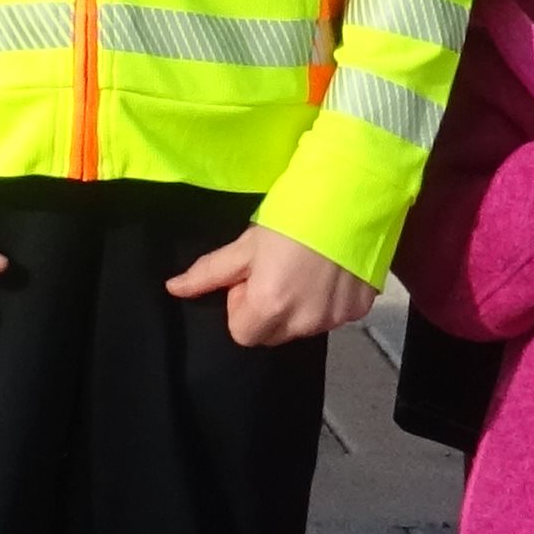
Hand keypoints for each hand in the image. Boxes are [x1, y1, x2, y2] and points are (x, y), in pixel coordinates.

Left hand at [165, 223, 376, 349]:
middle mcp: (304, 322)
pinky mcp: (360, 310)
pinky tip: (328, 271)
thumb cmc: (290, 218)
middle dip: (268, 310)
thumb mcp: (245, 245)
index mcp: (270, 307)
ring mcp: (336, 318)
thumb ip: (208, 273)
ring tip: (304, 267)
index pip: (242, 334)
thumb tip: (173, 289)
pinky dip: (327, 301)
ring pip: (304, 327)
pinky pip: (333, 316)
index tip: (251, 277)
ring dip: (298, 306)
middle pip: (273, 334)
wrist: (349, 198)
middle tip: (276, 270)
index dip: (241, 306)